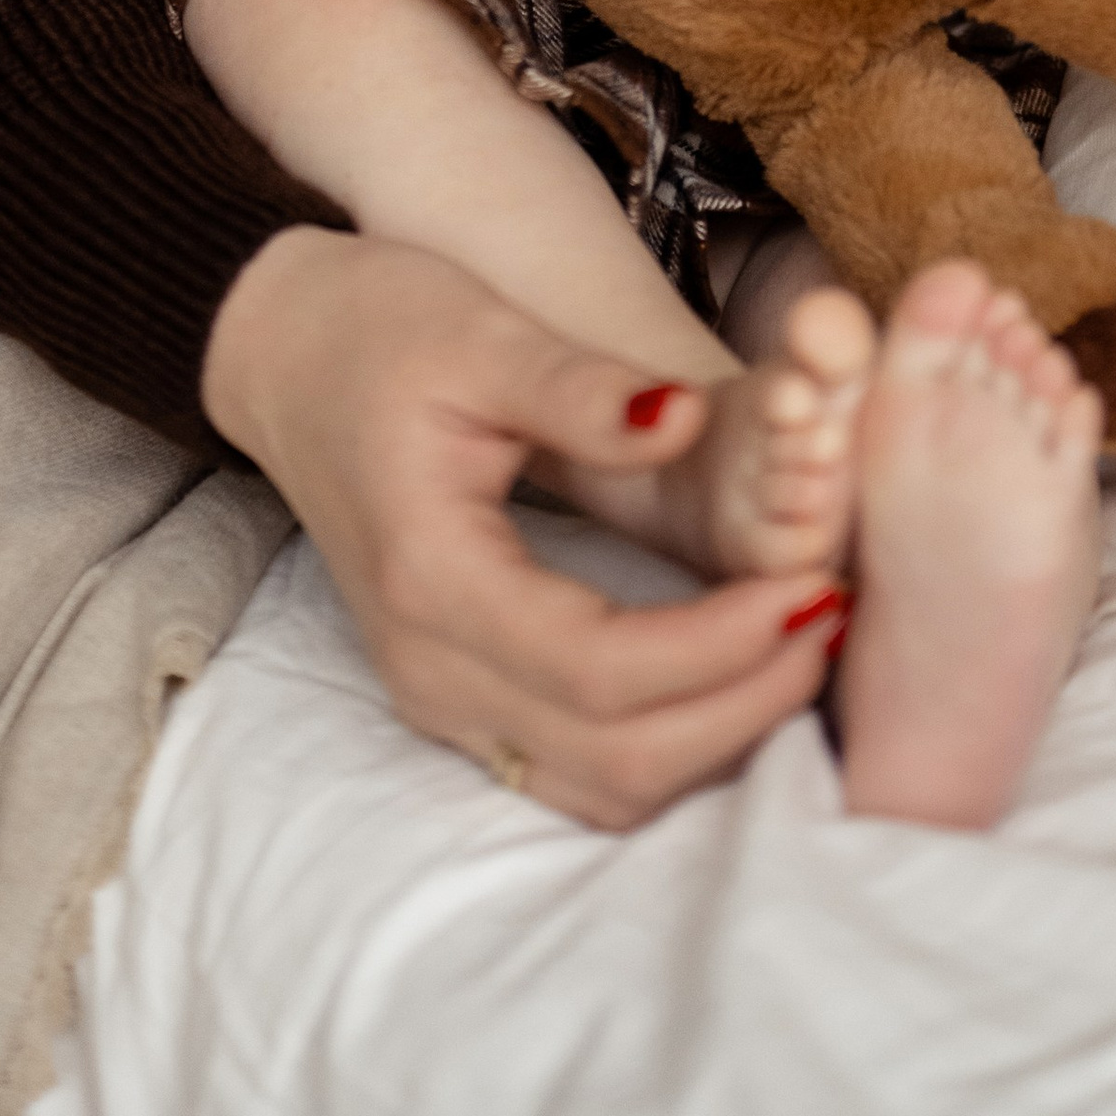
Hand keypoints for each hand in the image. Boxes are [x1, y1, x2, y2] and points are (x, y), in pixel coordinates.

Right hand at [201, 232, 839, 828]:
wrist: (281, 353)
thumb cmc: (378, 329)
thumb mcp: (480, 333)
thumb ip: (580, 390)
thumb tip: (681, 417)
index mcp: (433, 581)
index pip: (604, 670)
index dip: (722, 646)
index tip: (813, 583)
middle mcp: (429, 667)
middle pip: (615, 757)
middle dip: (744, 705)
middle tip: (835, 615)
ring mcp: (435, 695)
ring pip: (602, 785)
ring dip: (714, 739)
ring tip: (803, 642)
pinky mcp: (455, 695)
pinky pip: (577, 768)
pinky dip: (668, 744)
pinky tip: (735, 671)